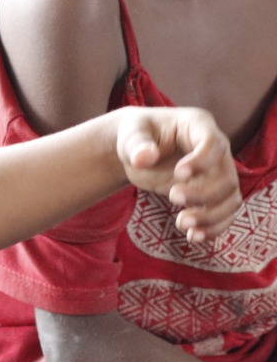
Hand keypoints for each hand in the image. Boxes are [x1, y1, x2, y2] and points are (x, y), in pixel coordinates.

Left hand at [117, 107, 240, 242]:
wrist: (137, 151)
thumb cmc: (136, 135)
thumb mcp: (131, 134)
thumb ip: (137, 144)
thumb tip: (143, 158)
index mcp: (198, 125)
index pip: (213, 142)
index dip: (202, 161)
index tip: (178, 174)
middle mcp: (216, 150)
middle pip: (226, 176)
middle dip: (203, 193)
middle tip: (172, 198)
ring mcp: (217, 173)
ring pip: (230, 199)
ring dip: (211, 216)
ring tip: (182, 224)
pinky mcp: (212, 193)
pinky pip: (224, 214)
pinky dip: (213, 228)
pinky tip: (192, 237)